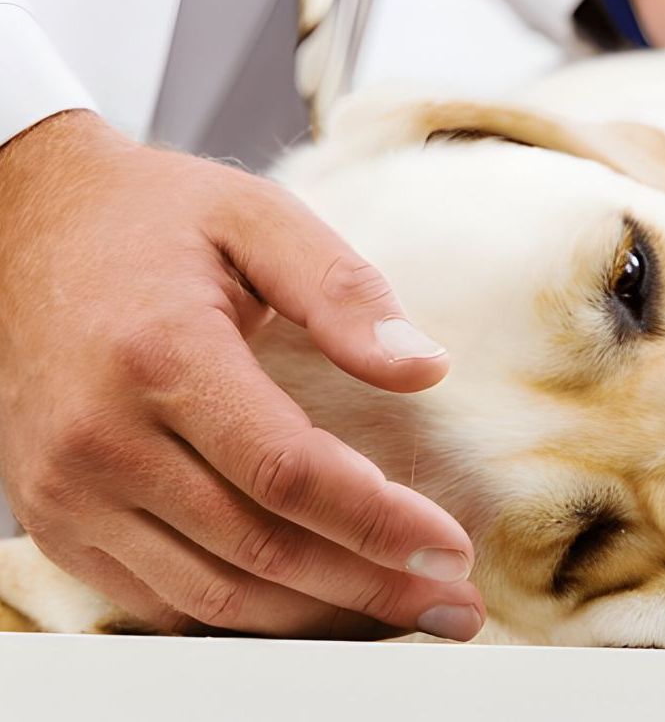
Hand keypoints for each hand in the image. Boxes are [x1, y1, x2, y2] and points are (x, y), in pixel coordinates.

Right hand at [0, 110, 483, 640]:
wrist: (27, 224)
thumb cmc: (156, 217)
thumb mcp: (256, 218)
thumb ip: (342, 292)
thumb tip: (425, 367)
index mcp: (162, 355)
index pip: (289, 472)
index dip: (380, 522)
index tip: (453, 550)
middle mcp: (101, 438)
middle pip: (260, 548)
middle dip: (372, 586)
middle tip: (453, 607)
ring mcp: (68, 489)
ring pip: (213, 594)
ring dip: (317, 617)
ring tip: (400, 615)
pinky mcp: (54, 517)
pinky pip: (158, 600)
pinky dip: (244, 615)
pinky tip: (310, 604)